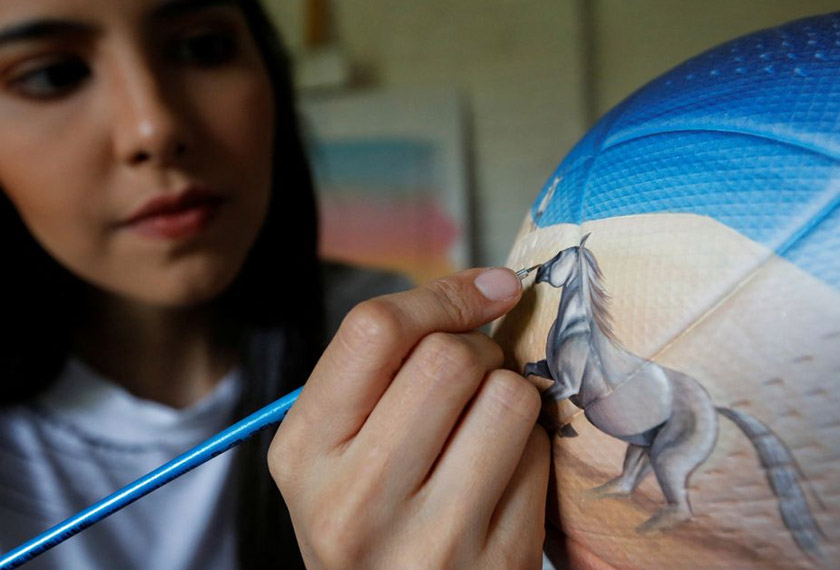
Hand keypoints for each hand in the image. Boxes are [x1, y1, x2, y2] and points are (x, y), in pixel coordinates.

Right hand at [269, 268, 550, 569]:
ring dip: (510, 394)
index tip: (487, 288)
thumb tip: (490, 287)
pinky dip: (531, 447)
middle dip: (479, 349)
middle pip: (448, 358)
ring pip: (507, 398)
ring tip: (486, 423)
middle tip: (476, 374)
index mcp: (303, 452)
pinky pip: (540, 454)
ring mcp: (430, 539)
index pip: (373, 330)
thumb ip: (379, 371)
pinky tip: (502, 473)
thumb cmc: (368, 516)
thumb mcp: (335, 448)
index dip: (442, 295)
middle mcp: (355, 500)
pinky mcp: (498, 561)